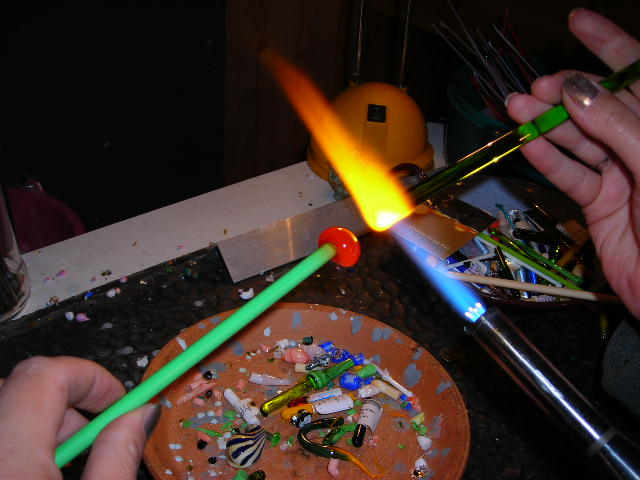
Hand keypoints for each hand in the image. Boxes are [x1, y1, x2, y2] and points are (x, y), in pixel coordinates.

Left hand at [0, 356, 158, 479]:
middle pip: (21, 388)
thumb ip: (117, 457)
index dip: (89, 377)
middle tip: (98, 433)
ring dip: (42, 424)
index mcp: (9, 456)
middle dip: (68, 401)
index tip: (117, 398)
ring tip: (70, 461)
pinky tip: (35, 474)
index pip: (45, 376)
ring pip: (5, 411)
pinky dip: (17, 442)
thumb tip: (140, 416)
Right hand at [506, 8, 639, 317]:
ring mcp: (622, 174)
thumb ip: (620, 126)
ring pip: (580, 140)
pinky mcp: (600, 203)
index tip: (578, 21)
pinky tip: (528, 143)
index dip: (612, 45)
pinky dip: (548, 159)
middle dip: (569, 90)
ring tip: (517, 107)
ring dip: (547, 124)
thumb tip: (579, 89)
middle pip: (601, 106)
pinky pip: (570, 175)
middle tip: (538, 85)